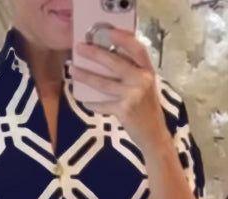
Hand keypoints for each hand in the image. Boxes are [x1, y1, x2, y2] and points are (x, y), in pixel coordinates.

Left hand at [72, 28, 170, 153]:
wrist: (154, 135)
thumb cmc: (147, 110)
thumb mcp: (146, 87)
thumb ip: (134, 74)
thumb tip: (108, 60)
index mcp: (148, 72)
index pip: (137, 49)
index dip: (123, 39)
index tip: (107, 32)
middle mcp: (142, 81)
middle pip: (115, 62)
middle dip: (94, 54)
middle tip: (79, 48)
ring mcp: (133, 96)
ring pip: (104, 83)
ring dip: (86, 76)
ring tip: (73, 71)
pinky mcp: (124, 111)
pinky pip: (103, 104)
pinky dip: (92, 103)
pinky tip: (84, 100)